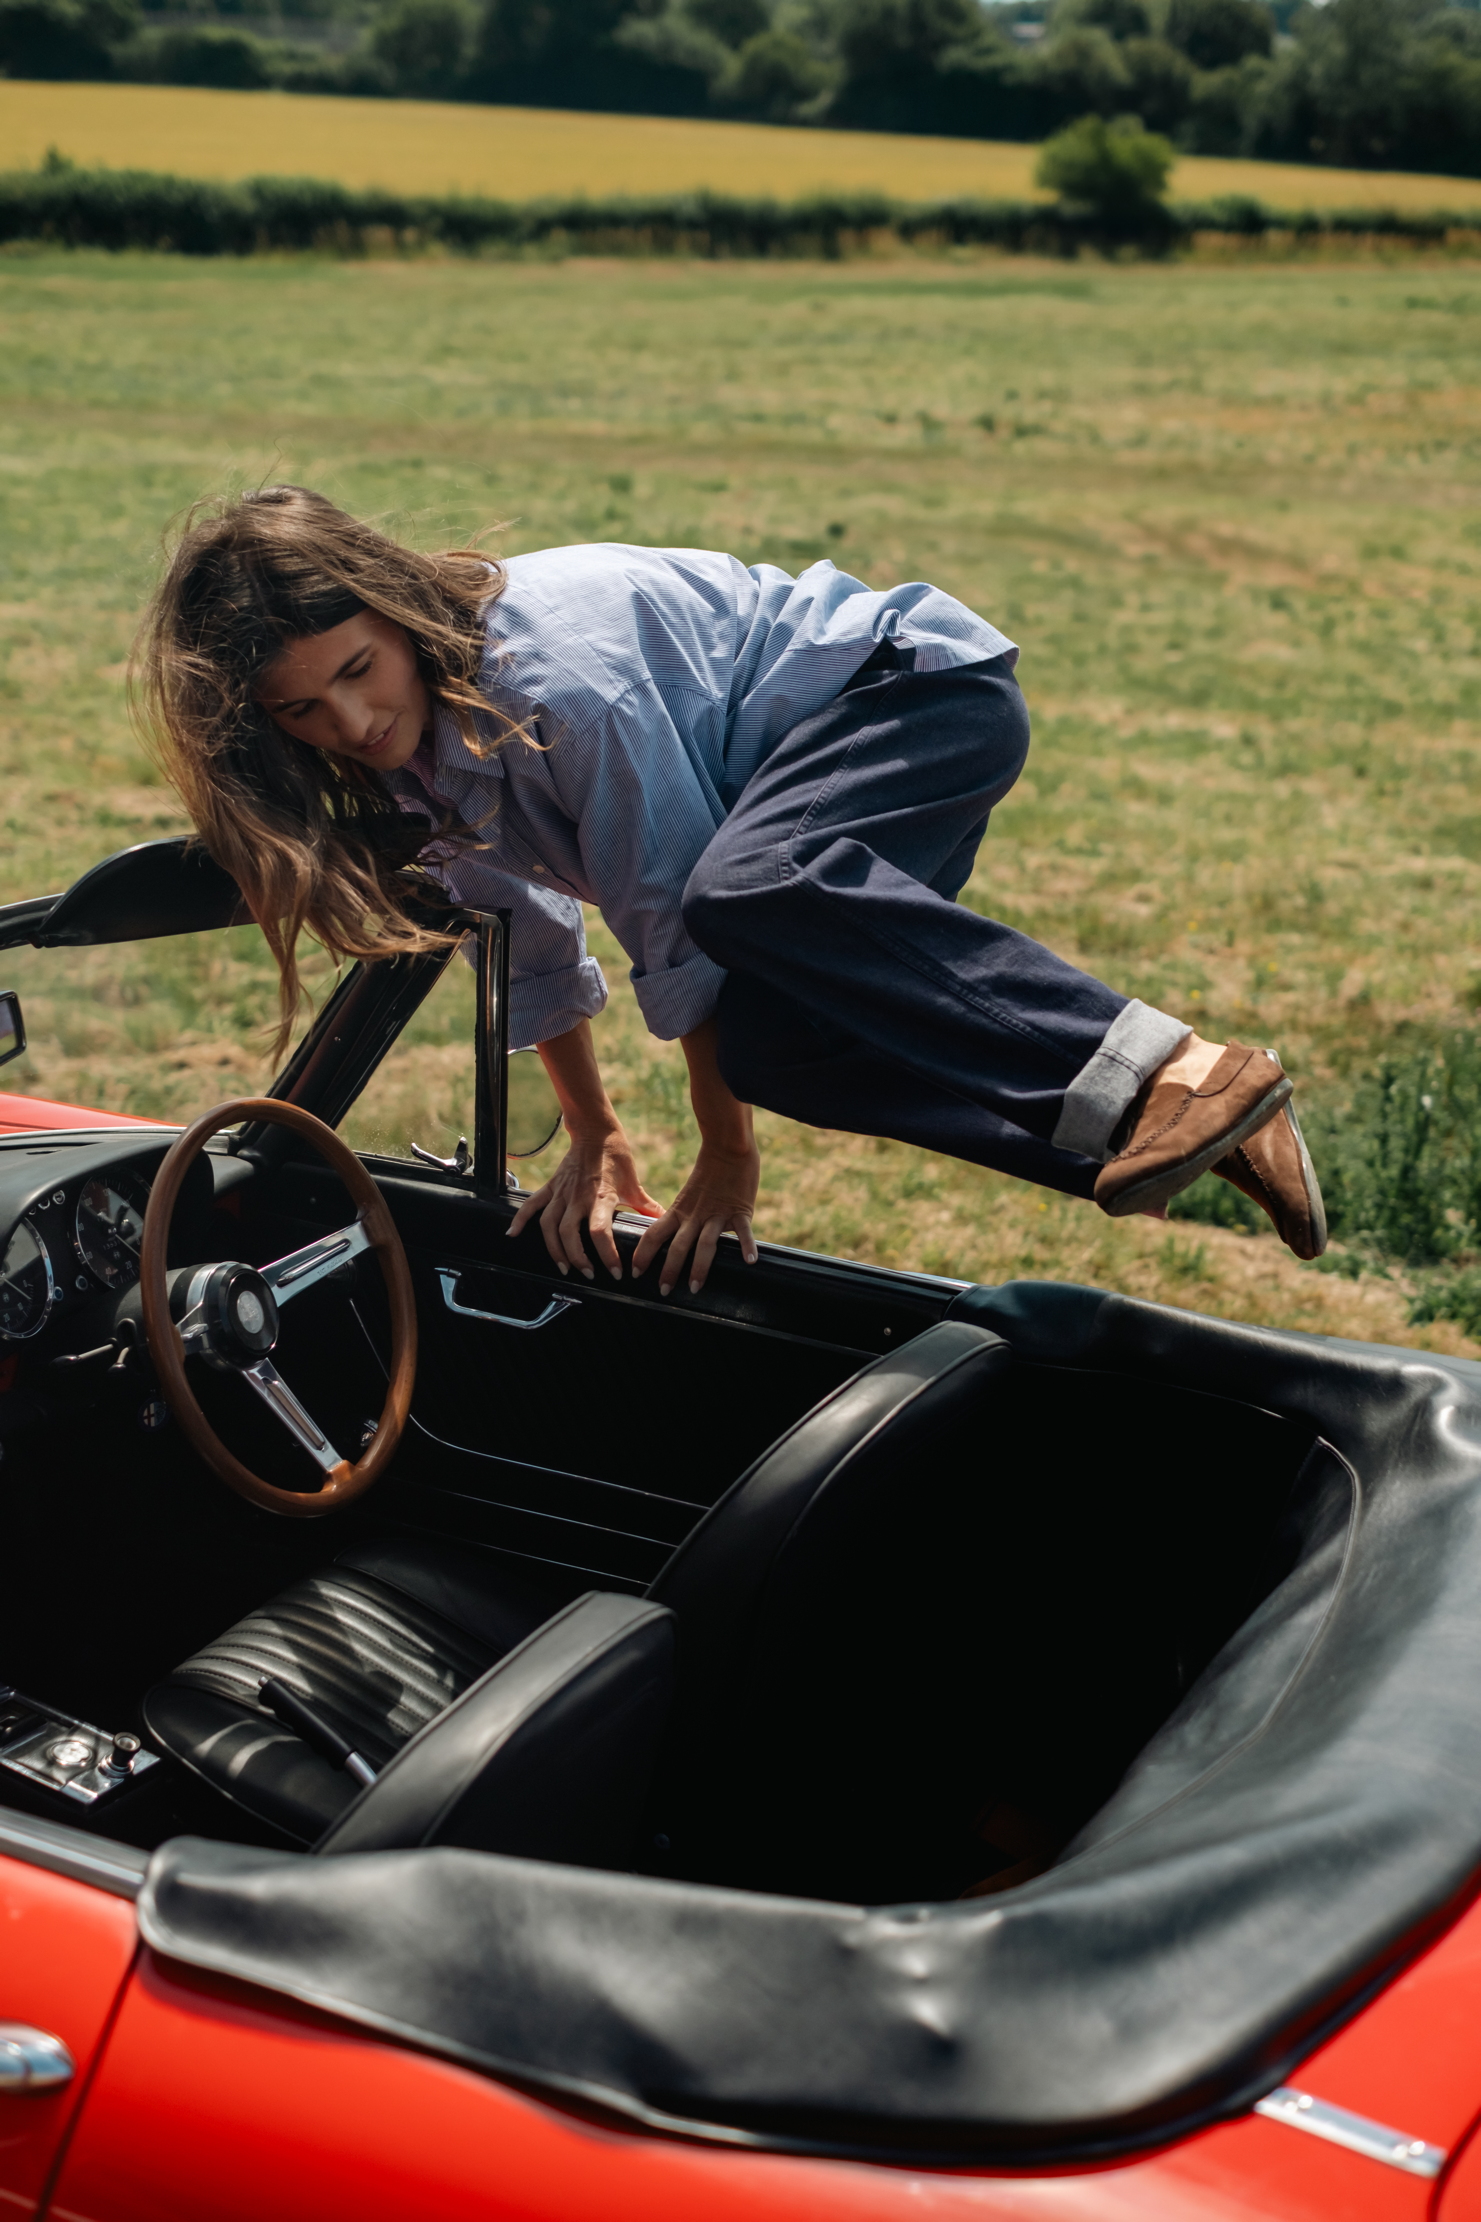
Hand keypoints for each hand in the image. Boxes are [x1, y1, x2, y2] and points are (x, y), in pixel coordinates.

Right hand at [507, 1124, 660, 1280]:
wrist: (595, 1132)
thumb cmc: (616, 1158)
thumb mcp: (633, 1184)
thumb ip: (645, 1206)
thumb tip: (662, 1222)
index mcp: (601, 1197)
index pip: (600, 1232)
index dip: (607, 1256)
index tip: (616, 1272)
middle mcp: (578, 1197)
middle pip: (570, 1235)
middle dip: (578, 1259)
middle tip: (589, 1274)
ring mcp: (561, 1193)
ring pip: (550, 1226)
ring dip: (554, 1250)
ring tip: (564, 1267)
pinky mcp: (550, 1187)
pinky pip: (531, 1205)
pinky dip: (520, 1220)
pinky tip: (513, 1235)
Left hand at [630, 1135, 761, 1296]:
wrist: (727, 1148)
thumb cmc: (708, 1174)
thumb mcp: (687, 1196)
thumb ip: (681, 1217)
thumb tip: (670, 1236)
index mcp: (679, 1211)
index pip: (654, 1234)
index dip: (643, 1254)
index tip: (635, 1272)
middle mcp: (695, 1215)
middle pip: (678, 1246)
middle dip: (669, 1270)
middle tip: (664, 1291)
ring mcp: (718, 1214)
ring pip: (706, 1244)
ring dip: (700, 1267)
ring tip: (695, 1287)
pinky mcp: (740, 1211)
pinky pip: (744, 1231)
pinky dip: (747, 1245)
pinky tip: (750, 1261)